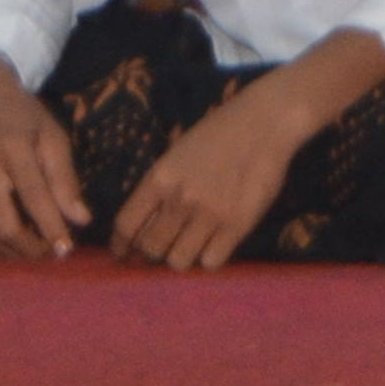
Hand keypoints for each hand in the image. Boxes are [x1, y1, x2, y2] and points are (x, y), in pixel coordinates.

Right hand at [0, 55, 92, 258]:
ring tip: (30, 249)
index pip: (34, 197)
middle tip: (49, 251)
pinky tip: (3, 246)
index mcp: (12, 148)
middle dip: (31, 248)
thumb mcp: (51, 137)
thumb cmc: (22, 116)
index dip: (51, 228)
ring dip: (10, 252)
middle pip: (4, 226)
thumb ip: (64, 179)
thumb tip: (81, 220)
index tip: (66, 250)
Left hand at [114, 73, 315, 268]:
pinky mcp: (238, 224)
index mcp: (159, 179)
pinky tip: (216, 244)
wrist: (264, 123)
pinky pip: (211, 262)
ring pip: (178, 261)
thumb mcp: (176, 156)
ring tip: (192, 246)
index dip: (121, 246)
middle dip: (152, 254)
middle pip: (150, 249)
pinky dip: (210, 258)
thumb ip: (160, 189)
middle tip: (164, 249)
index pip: (126, 225)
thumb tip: (143, 226)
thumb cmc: (218, 136)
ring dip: (182, 258)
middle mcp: (180, 199)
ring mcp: (209, 214)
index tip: (124, 254)